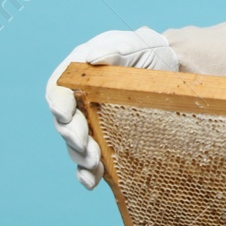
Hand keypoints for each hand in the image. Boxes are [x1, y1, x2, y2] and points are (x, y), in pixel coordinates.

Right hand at [45, 27, 177, 189]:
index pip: (58, 89)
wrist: (167, 68)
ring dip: (81, 156)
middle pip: (64, 121)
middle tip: (84, 145)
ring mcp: (89, 121)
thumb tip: (93, 57)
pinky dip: (87, 173)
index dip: (59, 103)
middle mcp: (78, 99)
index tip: (65, 115)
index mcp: (78, 74)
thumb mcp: (135, 44)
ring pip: (74, 144)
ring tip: (94, 163)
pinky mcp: (102, 140)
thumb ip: (115, 48)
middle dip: (72, 135)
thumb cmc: (146, 51)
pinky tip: (92, 182)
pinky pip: (89, 160)